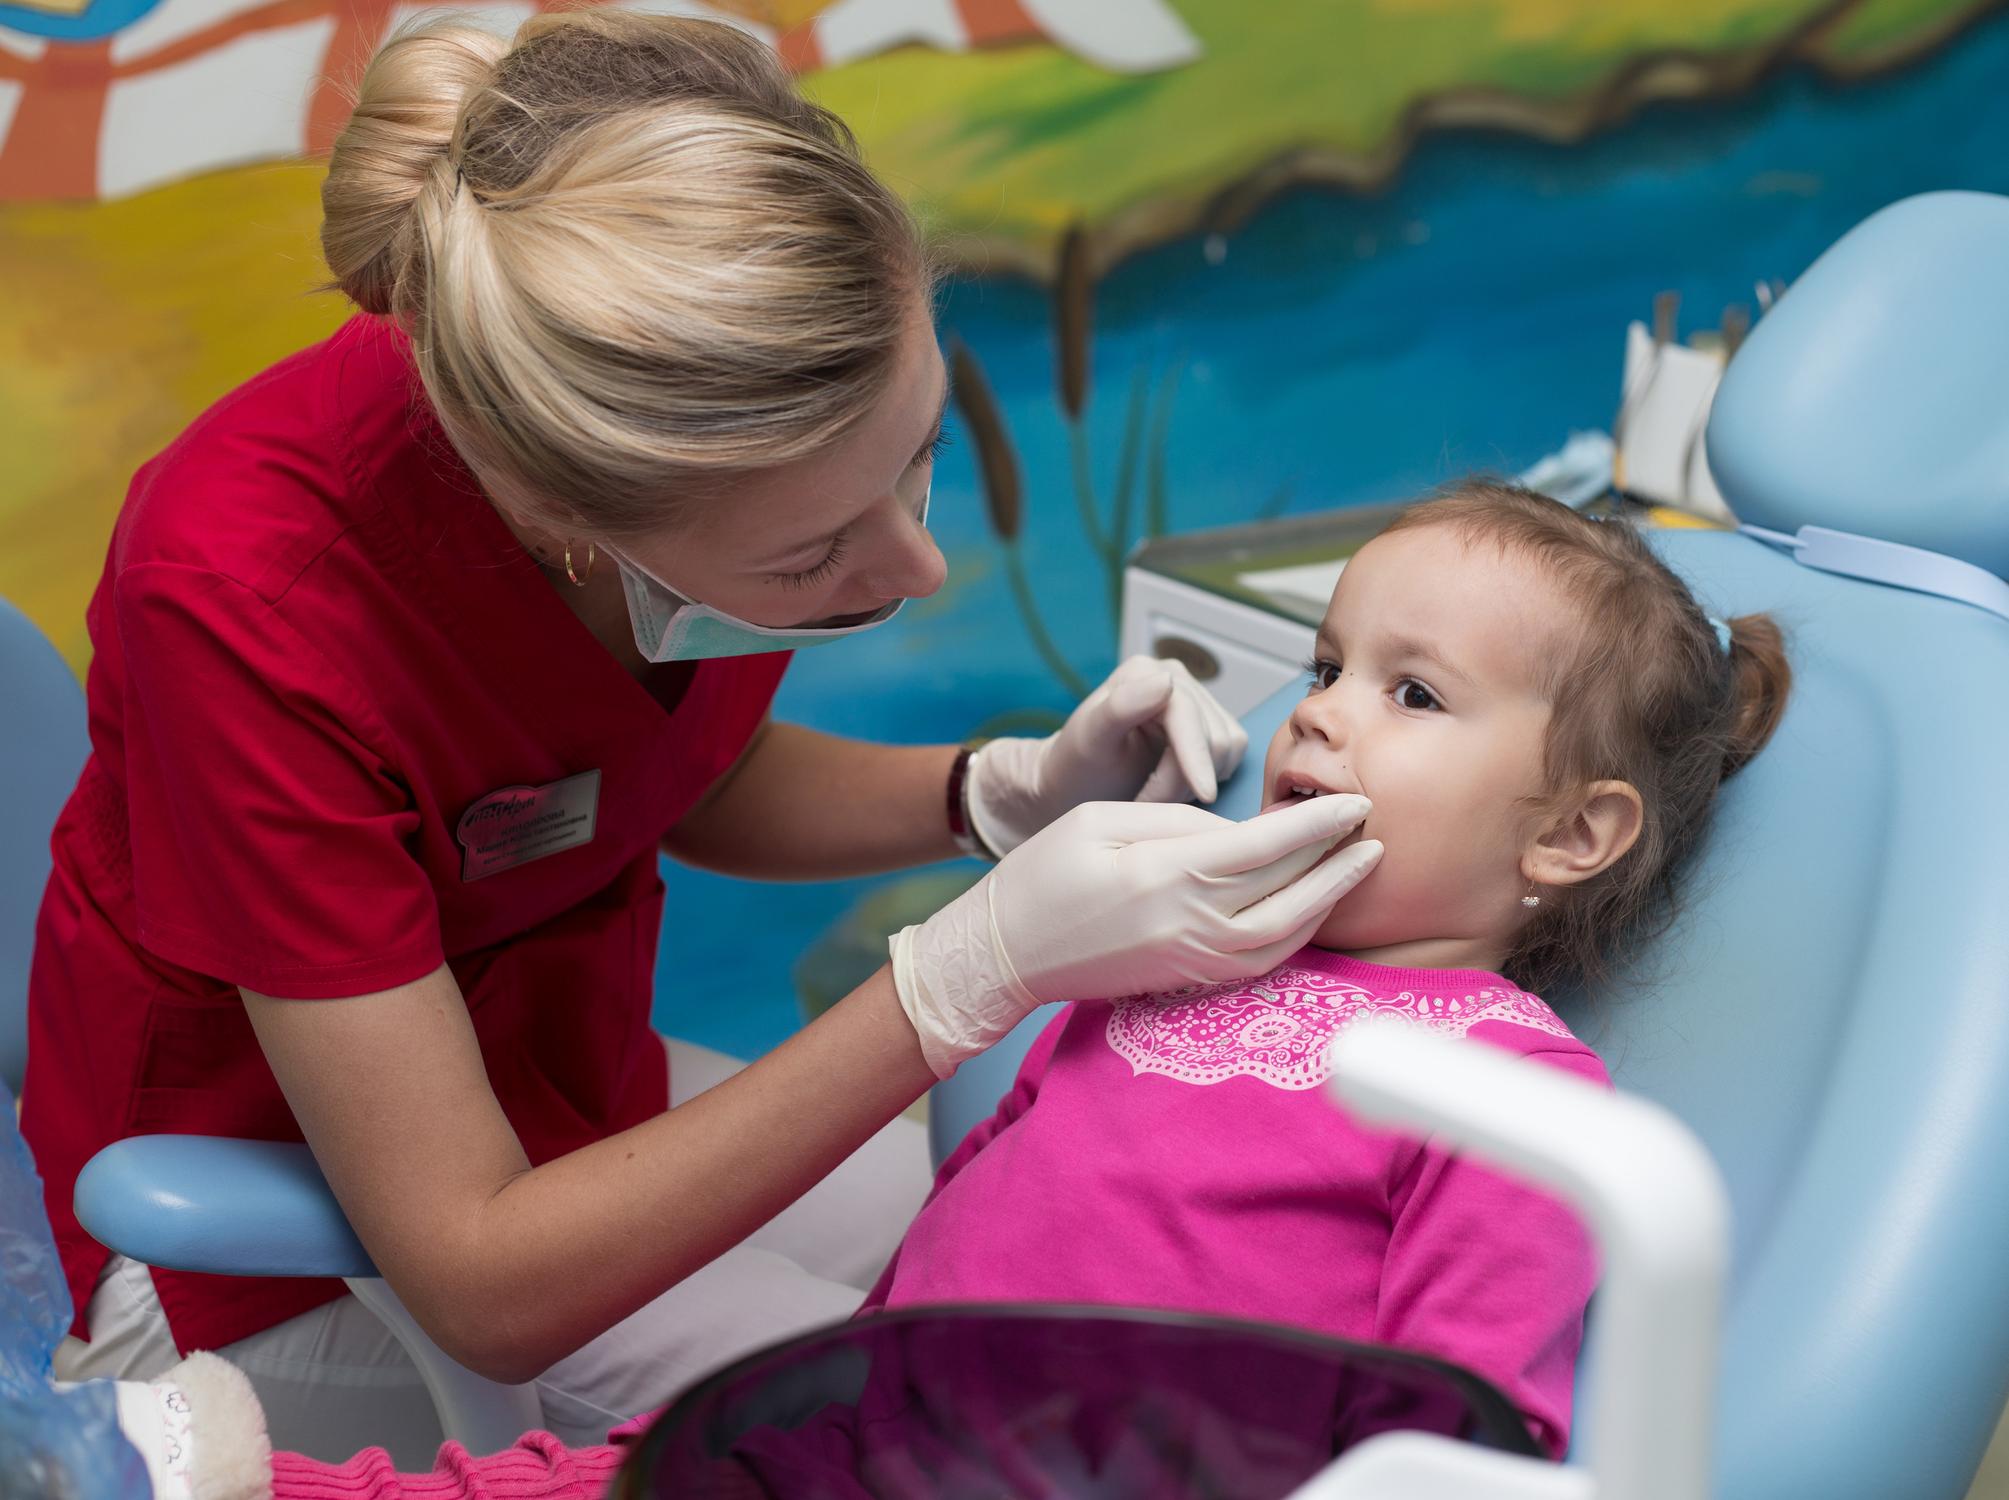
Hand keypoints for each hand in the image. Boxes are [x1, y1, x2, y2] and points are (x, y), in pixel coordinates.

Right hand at [890, 795, 1380, 1076]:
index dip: (1318, 823)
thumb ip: (1178, 822)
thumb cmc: (1043, 876)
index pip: (1267, 845)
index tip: (1355, 800)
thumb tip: (1239, 830)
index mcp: (1167, 875)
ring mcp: (1192, 957)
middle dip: (1338, 858)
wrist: (1008, 952)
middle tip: (1374, 826)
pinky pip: (1261, 959)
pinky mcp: (1188, 976)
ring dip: (1329, 899)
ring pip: (1286, 934)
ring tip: (1360, 865)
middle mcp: (1189, 923)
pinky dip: (1298, 932)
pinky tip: (1314, 907)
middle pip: (1289, 892)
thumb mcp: (1102, 821)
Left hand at [966, 656, 1247, 855]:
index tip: (1203, 795)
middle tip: (1144, 802)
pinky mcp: (1211, 728)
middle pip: (1213, 737)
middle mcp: (1176, 679)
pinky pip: (1232, 759)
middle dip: (1183, 780)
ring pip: (1227, 751)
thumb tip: (1165, 680)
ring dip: (1194, 784)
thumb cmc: (1075, 768)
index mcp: (1146, 672)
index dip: (1196, 759)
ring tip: (1153, 795)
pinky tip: (1173, 787)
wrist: (1074, 787)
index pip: (1189, 716)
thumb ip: (1121, 708)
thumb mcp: (1090, 740)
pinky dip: (1205, 780)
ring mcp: (1197, 703)